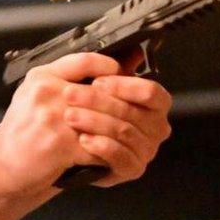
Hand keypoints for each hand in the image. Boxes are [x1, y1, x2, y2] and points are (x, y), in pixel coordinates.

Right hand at [0, 53, 121, 191]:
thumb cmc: (20, 130)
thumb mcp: (34, 93)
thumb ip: (65, 79)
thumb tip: (108, 68)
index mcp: (41, 77)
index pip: (86, 60)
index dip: (111, 68)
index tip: (120, 78)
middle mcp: (46, 94)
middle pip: (101, 91)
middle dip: (122, 103)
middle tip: (131, 111)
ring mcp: (54, 120)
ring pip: (103, 120)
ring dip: (118, 130)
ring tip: (123, 134)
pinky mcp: (60, 146)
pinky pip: (97, 146)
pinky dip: (107, 152)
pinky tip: (109, 153)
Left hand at [60, 71, 171, 186]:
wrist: (63, 149)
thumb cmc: (82, 113)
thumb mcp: (89, 87)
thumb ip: (110, 68)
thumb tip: (134, 50)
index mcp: (152, 105)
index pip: (150, 92)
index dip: (125, 86)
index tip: (97, 82)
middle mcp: (155, 127)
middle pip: (132, 111)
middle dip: (98, 101)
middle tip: (69, 94)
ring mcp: (146, 150)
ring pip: (124, 132)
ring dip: (94, 122)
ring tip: (69, 116)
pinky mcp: (132, 169)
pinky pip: (122, 157)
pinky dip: (101, 146)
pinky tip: (83, 140)